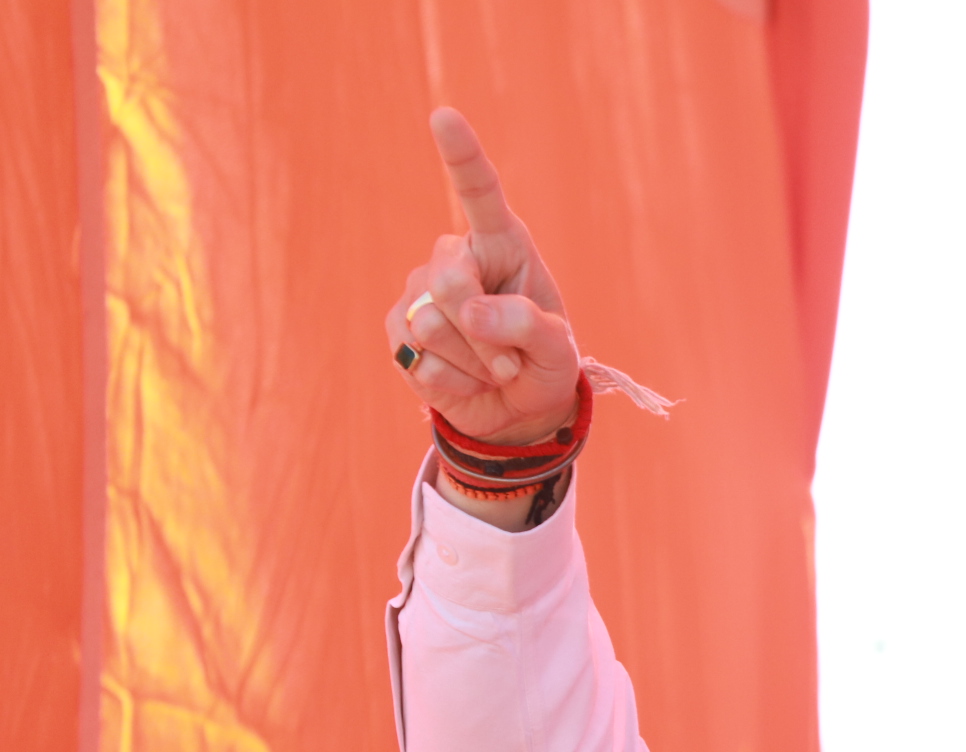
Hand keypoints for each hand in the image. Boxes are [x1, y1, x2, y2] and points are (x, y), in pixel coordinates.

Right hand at [385, 108, 579, 447]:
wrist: (516, 410)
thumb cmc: (542, 364)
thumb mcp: (557, 350)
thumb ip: (527, 325)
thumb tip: (469, 311)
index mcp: (501, 244)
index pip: (479, 193)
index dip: (462, 155)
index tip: (444, 116)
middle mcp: (454, 257)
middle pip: (449, 282)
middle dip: (487, 335)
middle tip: (513, 360)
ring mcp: (418, 292)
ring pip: (433, 326)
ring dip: (476, 364)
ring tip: (494, 369)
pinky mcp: (397, 331)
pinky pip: (420, 360)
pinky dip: (455, 382)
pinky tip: (467, 379)